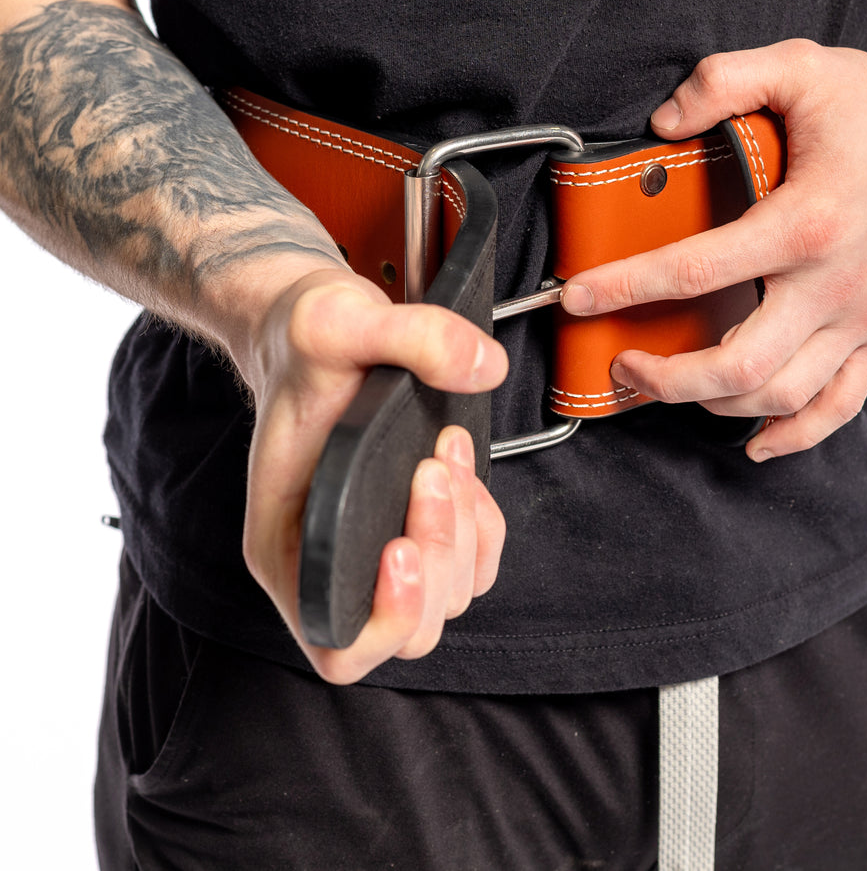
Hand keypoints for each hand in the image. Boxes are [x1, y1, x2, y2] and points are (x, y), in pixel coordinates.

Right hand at [241, 268, 508, 683]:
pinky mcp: (419, 524)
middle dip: (439, 554)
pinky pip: (472, 562)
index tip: (402, 545)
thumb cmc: (305, 342)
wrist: (313, 331)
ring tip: (442, 455)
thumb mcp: (339, 319)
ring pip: (448, 596)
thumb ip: (411, 336)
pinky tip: (462, 469)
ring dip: (464, 534)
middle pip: (409, 629)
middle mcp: (333, 560)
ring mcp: (379, 547)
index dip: (383, 619)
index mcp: (289, 543)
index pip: (335, 642)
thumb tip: (483, 366)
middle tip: (430, 471)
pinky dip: (483, 526)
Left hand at [561, 36, 866, 459]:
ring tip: (667, 384)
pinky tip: (754, 441)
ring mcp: (861, 316)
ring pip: (782, 396)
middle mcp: (835, 283)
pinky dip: (794, 433)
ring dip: (713, 405)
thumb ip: (722, 81)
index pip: (695, 272)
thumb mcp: (798, 66)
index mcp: (806, 221)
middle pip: (739, 365)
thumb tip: (662, 124)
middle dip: (666, 377)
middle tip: (622, 361)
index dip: (624, 289)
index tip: (576, 298)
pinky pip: (839, 404)